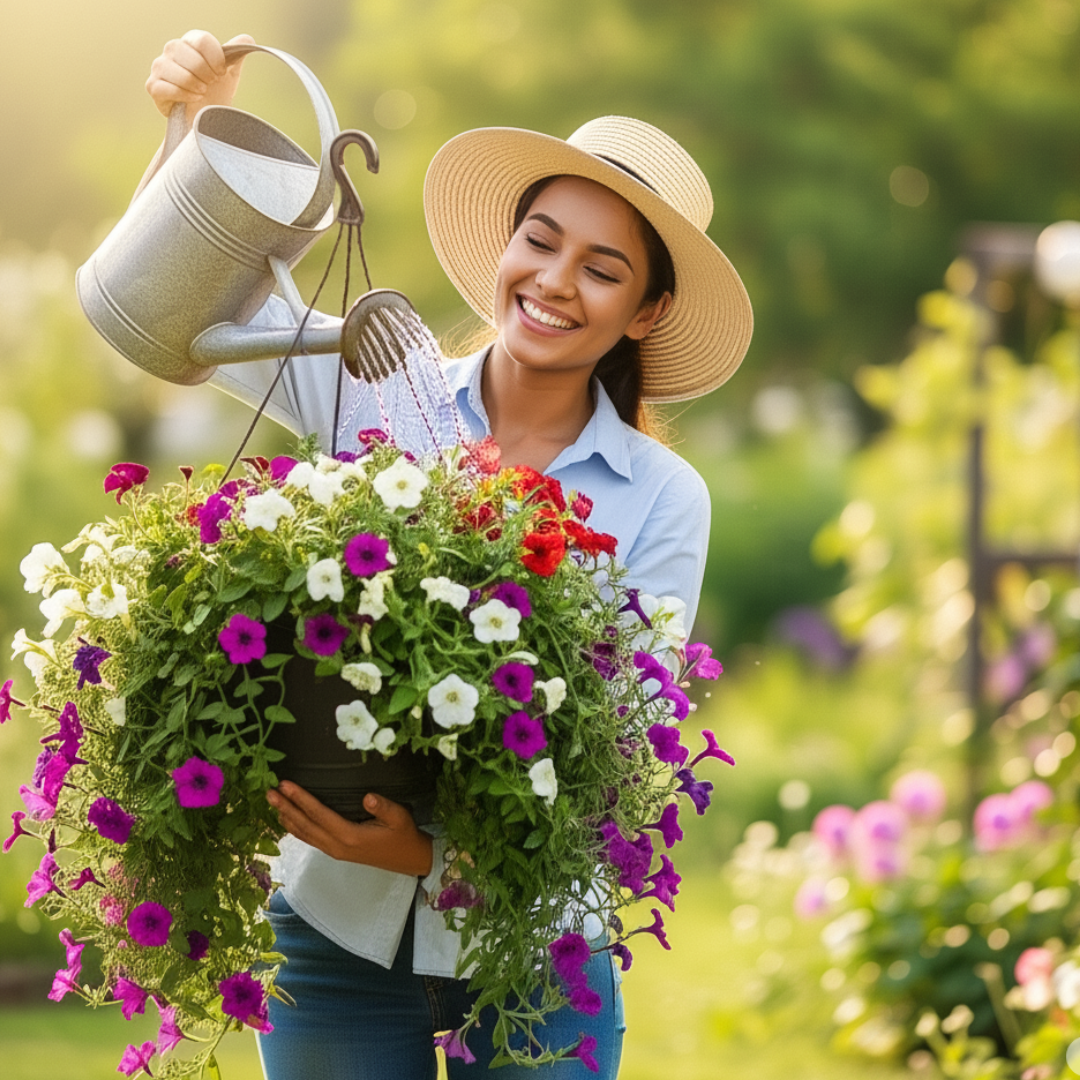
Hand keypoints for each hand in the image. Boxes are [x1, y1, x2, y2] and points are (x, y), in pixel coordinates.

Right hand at [145, 29, 254, 118]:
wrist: (205, 119)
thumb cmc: (216, 93)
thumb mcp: (229, 74)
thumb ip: (236, 56)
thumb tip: (247, 39)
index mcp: (190, 42)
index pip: (201, 40)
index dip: (215, 58)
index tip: (222, 72)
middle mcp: (172, 50)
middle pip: (188, 54)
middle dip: (205, 73)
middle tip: (212, 84)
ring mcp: (160, 67)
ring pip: (178, 72)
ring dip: (195, 85)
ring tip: (202, 93)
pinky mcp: (153, 86)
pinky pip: (166, 88)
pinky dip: (183, 95)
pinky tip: (193, 99)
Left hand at [267, 782, 433, 877]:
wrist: (409, 859)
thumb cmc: (404, 835)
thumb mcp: (400, 818)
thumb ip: (383, 807)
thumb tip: (367, 796)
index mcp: (350, 836)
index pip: (319, 815)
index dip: (301, 799)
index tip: (286, 785)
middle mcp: (337, 846)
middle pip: (305, 825)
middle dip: (286, 807)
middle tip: (269, 791)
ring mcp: (334, 850)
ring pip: (304, 834)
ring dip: (287, 817)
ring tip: (272, 802)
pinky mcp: (336, 851)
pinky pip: (309, 838)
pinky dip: (295, 828)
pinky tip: (287, 819)